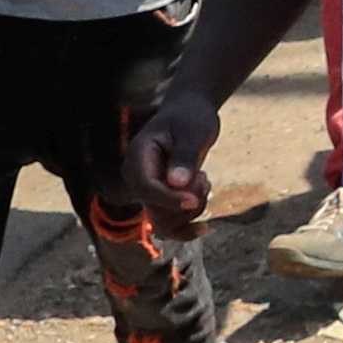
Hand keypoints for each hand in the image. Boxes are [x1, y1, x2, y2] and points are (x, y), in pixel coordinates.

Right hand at [124, 87, 222, 227]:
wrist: (189, 115)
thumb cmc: (190, 119)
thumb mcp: (192, 132)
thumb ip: (185, 156)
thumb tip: (176, 183)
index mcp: (137, 156)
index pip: (146, 187)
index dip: (169, 199)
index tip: (194, 199)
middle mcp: (136, 177)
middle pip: (154, 210)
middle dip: (185, 204)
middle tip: (204, 178)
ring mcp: (147, 191)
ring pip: (163, 222)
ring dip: (191, 212)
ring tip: (203, 181)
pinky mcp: (160, 199)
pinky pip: (168, 225)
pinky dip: (187, 227)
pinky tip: (205, 227)